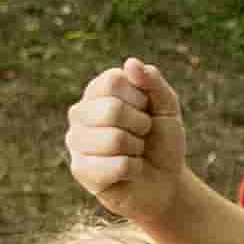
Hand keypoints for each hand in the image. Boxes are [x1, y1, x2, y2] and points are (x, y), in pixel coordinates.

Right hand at [68, 58, 207, 224]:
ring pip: (113, 139)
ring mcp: (76, 141)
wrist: (165, 181)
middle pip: (112, 110)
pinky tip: (129, 171)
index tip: (146, 110)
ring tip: (134, 152)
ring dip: (136, 148)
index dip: (140, 98)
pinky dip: (134, 169)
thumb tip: (131, 62)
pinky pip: (115, 166)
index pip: (113, 81)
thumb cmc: (162, 141)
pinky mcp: (80, 170)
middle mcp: (80, 112)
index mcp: (97, 91)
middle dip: (140, 126)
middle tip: (142, 135)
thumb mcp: (167, 107)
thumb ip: (153, 82)